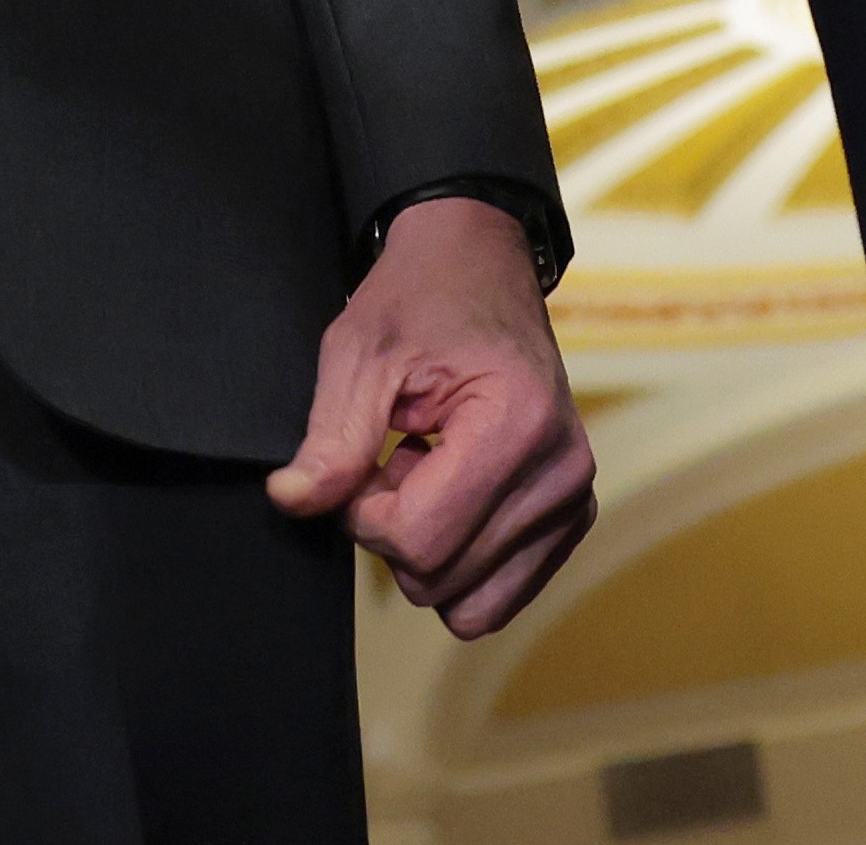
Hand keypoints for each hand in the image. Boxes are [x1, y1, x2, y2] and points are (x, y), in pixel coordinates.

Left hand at [269, 191, 592, 634]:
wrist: (479, 261)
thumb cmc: (421, 296)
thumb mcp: (360, 353)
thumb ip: (331, 439)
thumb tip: (292, 501)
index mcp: (517, 425)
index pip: (420, 540)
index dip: (363, 514)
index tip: (361, 461)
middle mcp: (561, 471)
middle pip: (443, 579)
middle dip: (395, 532)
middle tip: (394, 457)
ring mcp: (574, 496)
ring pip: (473, 603)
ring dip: (430, 548)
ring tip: (427, 473)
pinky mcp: (572, 514)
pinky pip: (502, 592)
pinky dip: (463, 556)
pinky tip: (454, 488)